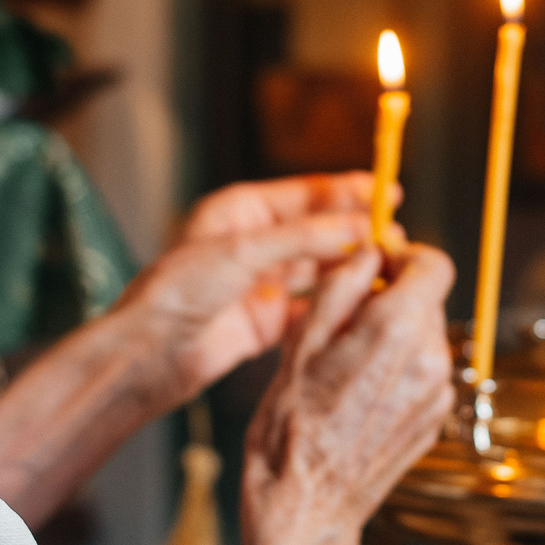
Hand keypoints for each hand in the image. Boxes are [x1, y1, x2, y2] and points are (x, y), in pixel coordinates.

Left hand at [113, 173, 391, 411]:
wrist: (149, 354)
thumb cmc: (178, 292)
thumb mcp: (243, 252)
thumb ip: (304, 237)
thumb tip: (359, 226)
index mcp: (240, 212)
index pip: (305, 194)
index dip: (347, 191)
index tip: (387, 190)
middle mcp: (252, 244)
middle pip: (317, 230)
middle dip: (355, 231)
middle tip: (395, 235)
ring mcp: (261, 284)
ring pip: (318, 268)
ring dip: (351, 267)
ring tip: (388, 267)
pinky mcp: (266, 322)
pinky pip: (312, 308)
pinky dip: (337, 304)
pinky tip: (363, 302)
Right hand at [232, 242, 455, 544]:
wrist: (305, 507)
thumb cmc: (290, 430)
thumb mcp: (301, 343)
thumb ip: (341, 286)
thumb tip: (368, 254)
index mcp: (396, 332)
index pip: (436, 264)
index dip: (406, 256)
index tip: (379, 263)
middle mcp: (429, 361)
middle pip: (429, 299)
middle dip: (394, 296)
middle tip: (346, 316)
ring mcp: (437, 394)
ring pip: (426, 335)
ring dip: (394, 333)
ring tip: (346, 360)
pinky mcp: (435, 419)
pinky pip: (423, 371)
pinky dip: (399, 367)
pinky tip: (360, 389)